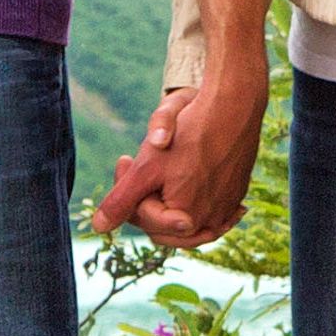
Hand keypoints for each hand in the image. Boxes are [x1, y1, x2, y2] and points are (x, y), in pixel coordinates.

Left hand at [93, 55, 266, 248]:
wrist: (233, 107)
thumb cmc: (189, 135)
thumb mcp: (146, 168)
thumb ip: (121, 201)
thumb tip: (99, 228)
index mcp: (185, 220)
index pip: (142, 219)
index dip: (127, 191)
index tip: (124, 158)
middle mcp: (210, 222)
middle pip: (164, 227)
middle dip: (147, 201)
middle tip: (139, 168)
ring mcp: (226, 211)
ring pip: (188, 223)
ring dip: (169, 206)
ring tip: (158, 180)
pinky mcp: (236, 197)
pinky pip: (211, 213)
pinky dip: (194, 204)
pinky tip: (187, 187)